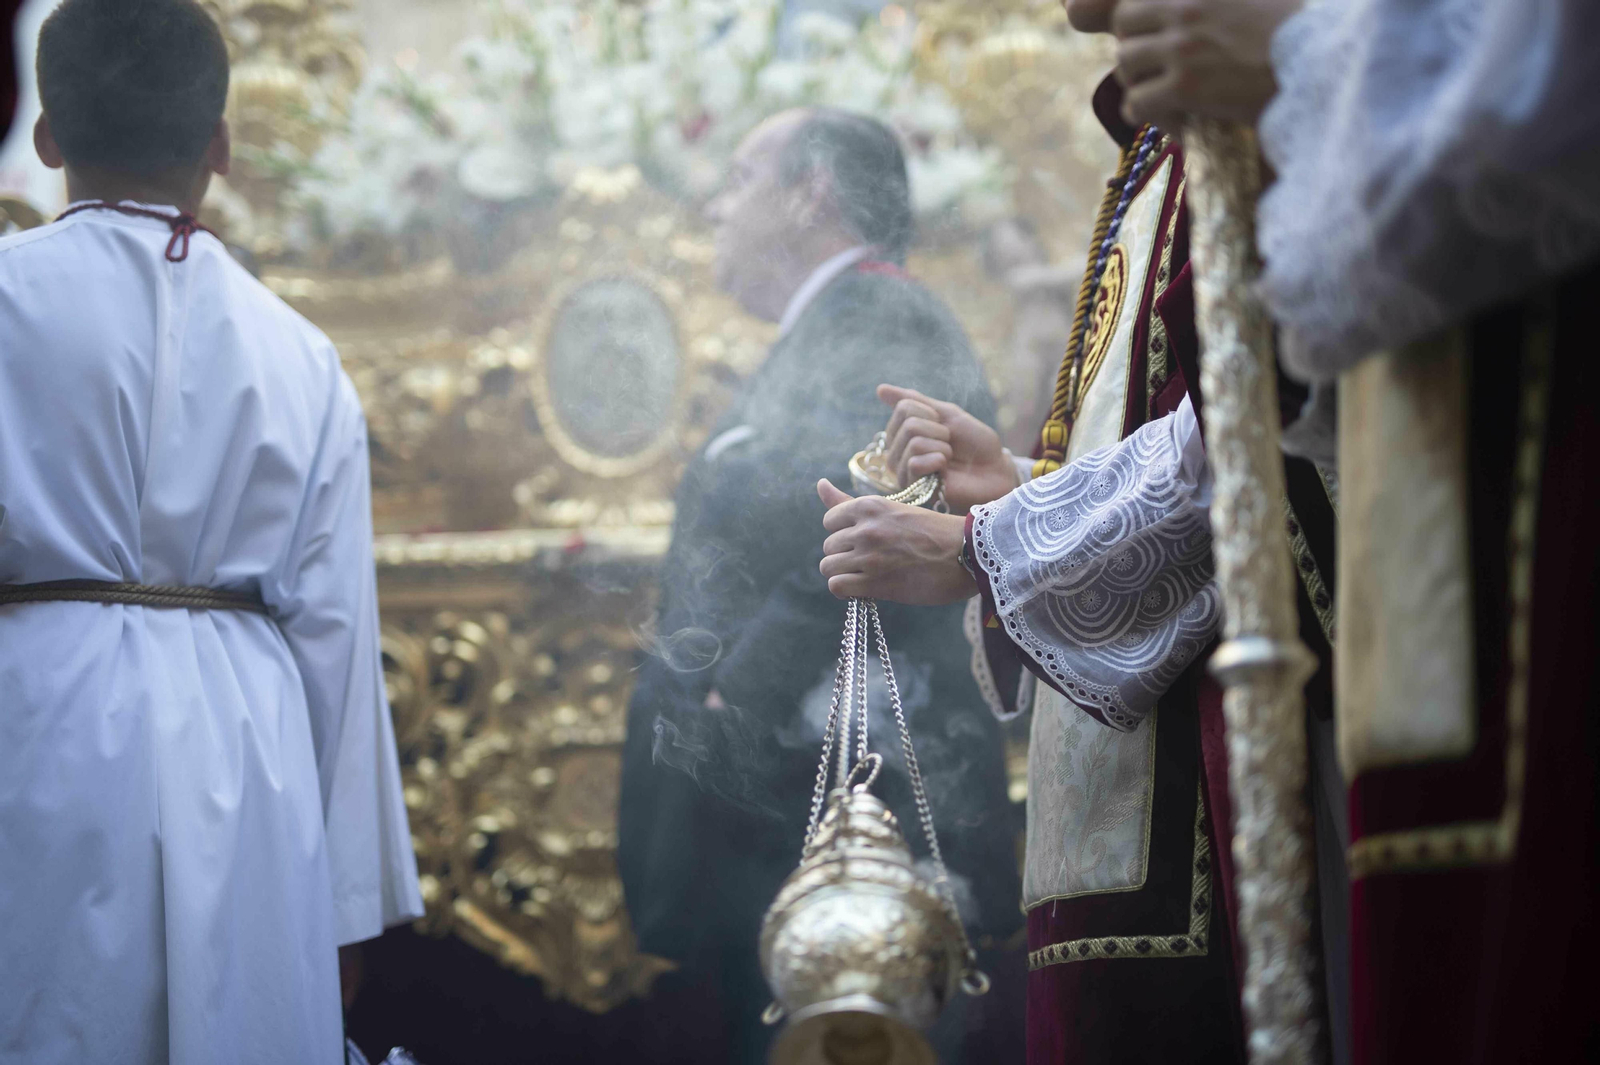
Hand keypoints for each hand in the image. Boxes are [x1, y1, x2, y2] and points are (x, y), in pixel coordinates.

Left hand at [817, 480, 976, 604]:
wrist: (968, 555)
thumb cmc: (934, 532)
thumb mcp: (892, 509)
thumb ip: (851, 503)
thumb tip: (819, 484)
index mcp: (870, 506)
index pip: (830, 521)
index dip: (845, 533)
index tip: (865, 541)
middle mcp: (866, 528)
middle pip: (828, 546)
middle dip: (845, 555)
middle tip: (871, 561)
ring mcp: (869, 556)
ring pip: (828, 567)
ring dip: (845, 574)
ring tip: (868, 576)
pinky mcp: (875, 583)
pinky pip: (837, 586)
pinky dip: (847, 590)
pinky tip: (866, 589)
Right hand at [877, 384, 1017, 513]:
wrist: (995, 469)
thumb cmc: (974, 444)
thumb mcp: (946, 415)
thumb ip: (915, 402)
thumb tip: (880, 389)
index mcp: (903, 433)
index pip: (903, 408)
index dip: (931, 413)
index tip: (945, 425)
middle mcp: (898, 452)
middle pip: (908, 426)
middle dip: (938, 430)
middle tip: (949, 443)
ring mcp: (904, 472)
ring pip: (913, 443)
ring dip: (941, 446)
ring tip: (948, 457)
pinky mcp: (914, 489)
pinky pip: (915, 463)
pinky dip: (937, 460)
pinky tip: (944, 470)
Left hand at [1111, 0, 1302, 129]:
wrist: (1326, 60)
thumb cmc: (1303, 28)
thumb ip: (1221, 3)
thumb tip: (1206, 20)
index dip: (1142, 18)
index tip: (1156, 36)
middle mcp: (1184, 8)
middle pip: (1124, 26)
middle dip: (1135, 47)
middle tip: (1154, 69)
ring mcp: (1182, 47)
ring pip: (1125, 66)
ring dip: (1139, 84)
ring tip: (1163, 98)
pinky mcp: (1186, 87)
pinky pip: (1137, 104)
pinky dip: (1148, 116)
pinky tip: (1175, 120)